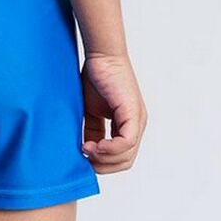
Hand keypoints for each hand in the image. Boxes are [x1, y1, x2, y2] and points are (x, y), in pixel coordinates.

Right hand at [80, 51, 146, 172]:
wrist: (101, 55)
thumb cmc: (95, 77)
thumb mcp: (91, 111)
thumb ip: (92, 131)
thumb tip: (84, 151)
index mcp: (128, 125)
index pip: (120, 157)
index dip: (101, 162)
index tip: (82, 155)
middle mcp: (136, 125)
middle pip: (124, 161)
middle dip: (102, 165)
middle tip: (83, 156)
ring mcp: (138, 121)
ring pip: (126, 156)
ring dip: (103, 158)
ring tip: (86, 149)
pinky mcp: (133, 114)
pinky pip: (126, 143)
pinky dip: (109, 149)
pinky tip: (93, 145)